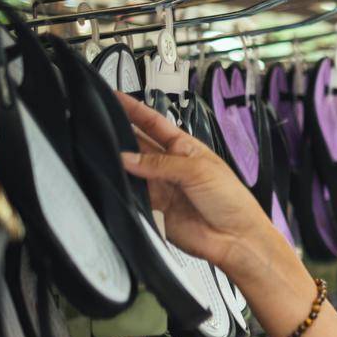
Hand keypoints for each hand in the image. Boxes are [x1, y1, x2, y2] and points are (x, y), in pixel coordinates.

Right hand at [118, 93, 276, 277]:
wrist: (235, 238)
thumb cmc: (232, 201)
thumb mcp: (198, 171)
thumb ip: (161, 164)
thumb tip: (129, 158)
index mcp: (185, 148)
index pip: (154, 124)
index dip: (135, 110)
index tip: (115, 98)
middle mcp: (170, 166)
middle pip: (138, 145)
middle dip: (120, 136)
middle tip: (101, 128)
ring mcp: (161, 187)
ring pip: (131, 170)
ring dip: (119, 165)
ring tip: (104, 155)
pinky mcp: (154, 209)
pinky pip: (132, 195)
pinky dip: (123, 189)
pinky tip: (116, 182)